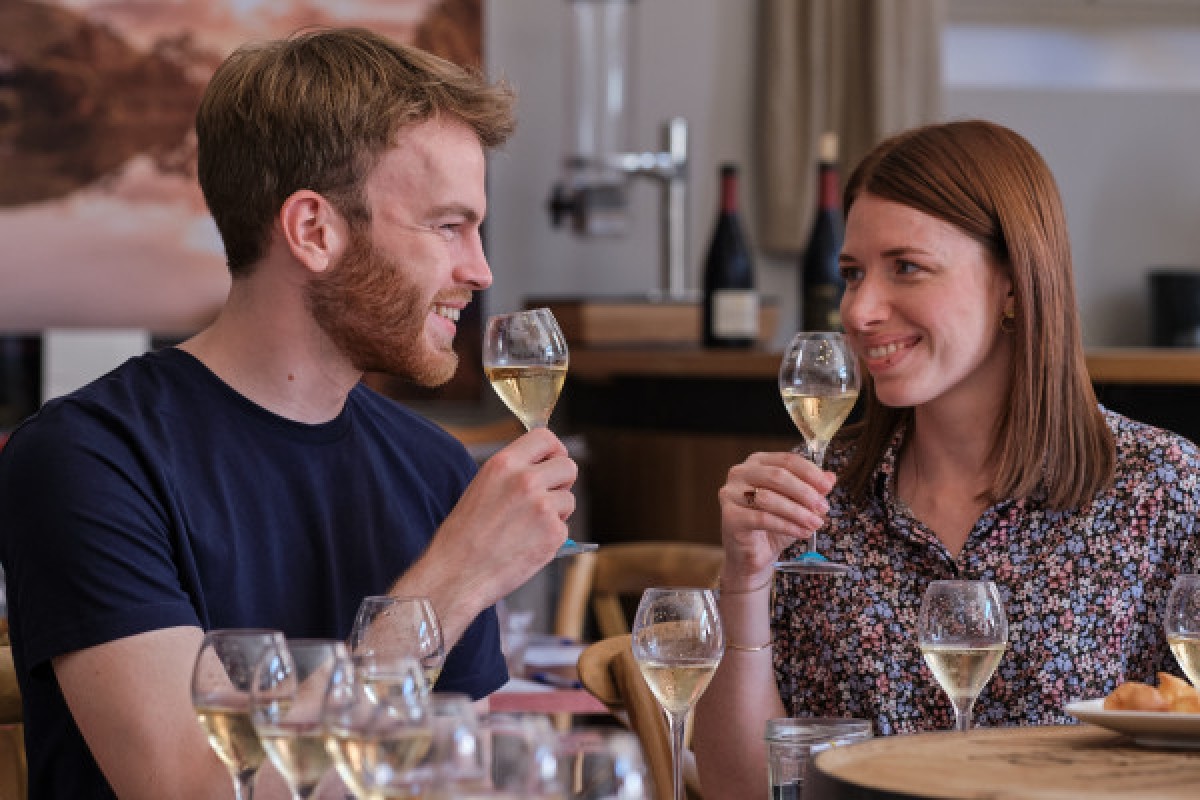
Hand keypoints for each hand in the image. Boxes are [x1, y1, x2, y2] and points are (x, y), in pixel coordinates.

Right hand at [410, 427, 576, 635]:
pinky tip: (528, 544)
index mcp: (504, 464)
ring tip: (529, 527)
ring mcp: (542, 506)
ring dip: (557, 512)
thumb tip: (541, 468)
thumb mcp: (482, 487)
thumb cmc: (463, 536)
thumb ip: (512, 474)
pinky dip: (551, 538)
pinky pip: (564, 527)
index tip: (552, 461)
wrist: (456, 573)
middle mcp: (525, 480)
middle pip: (568, 466)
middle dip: (562, 482)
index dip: (554, 450)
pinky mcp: (553, 533)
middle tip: (547, 497)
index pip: (545, 437)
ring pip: (569, 499)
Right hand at [717, 451, 834, 586]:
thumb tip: (830, 478)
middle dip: (805, 492)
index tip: (827, 487)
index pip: (786, 460)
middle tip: (823, 508)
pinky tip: (801, 533)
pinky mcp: (729, 516)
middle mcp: (740, 473)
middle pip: (777, 475)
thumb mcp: (798, 505)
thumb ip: (812, 490)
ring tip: (815, 524)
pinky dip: (786, 526)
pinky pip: (762, 518)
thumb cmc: (773, 526)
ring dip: (797, 512)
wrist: (752, 555)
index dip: (810, 473)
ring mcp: (731, 494)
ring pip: (769, 498)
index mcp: (757, 462)